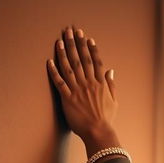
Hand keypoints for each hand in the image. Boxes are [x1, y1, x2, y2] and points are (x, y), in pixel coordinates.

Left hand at [47, 25, 117, 142]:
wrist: (98, 132)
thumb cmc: (107, 119)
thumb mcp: (114, 101)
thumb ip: (111, 84)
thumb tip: (110, 71)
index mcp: (100, 84)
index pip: (95, 62)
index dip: (91, 49)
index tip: (87, 38)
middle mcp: (88, 83)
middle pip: (81, 59)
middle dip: (76, 43)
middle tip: (72, 31)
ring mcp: (77, 90)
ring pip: (69, 67)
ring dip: (64, 52)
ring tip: (60, 40)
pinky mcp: (67, 98)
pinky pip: (59, 82)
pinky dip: (53, 71)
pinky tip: (49, 61)